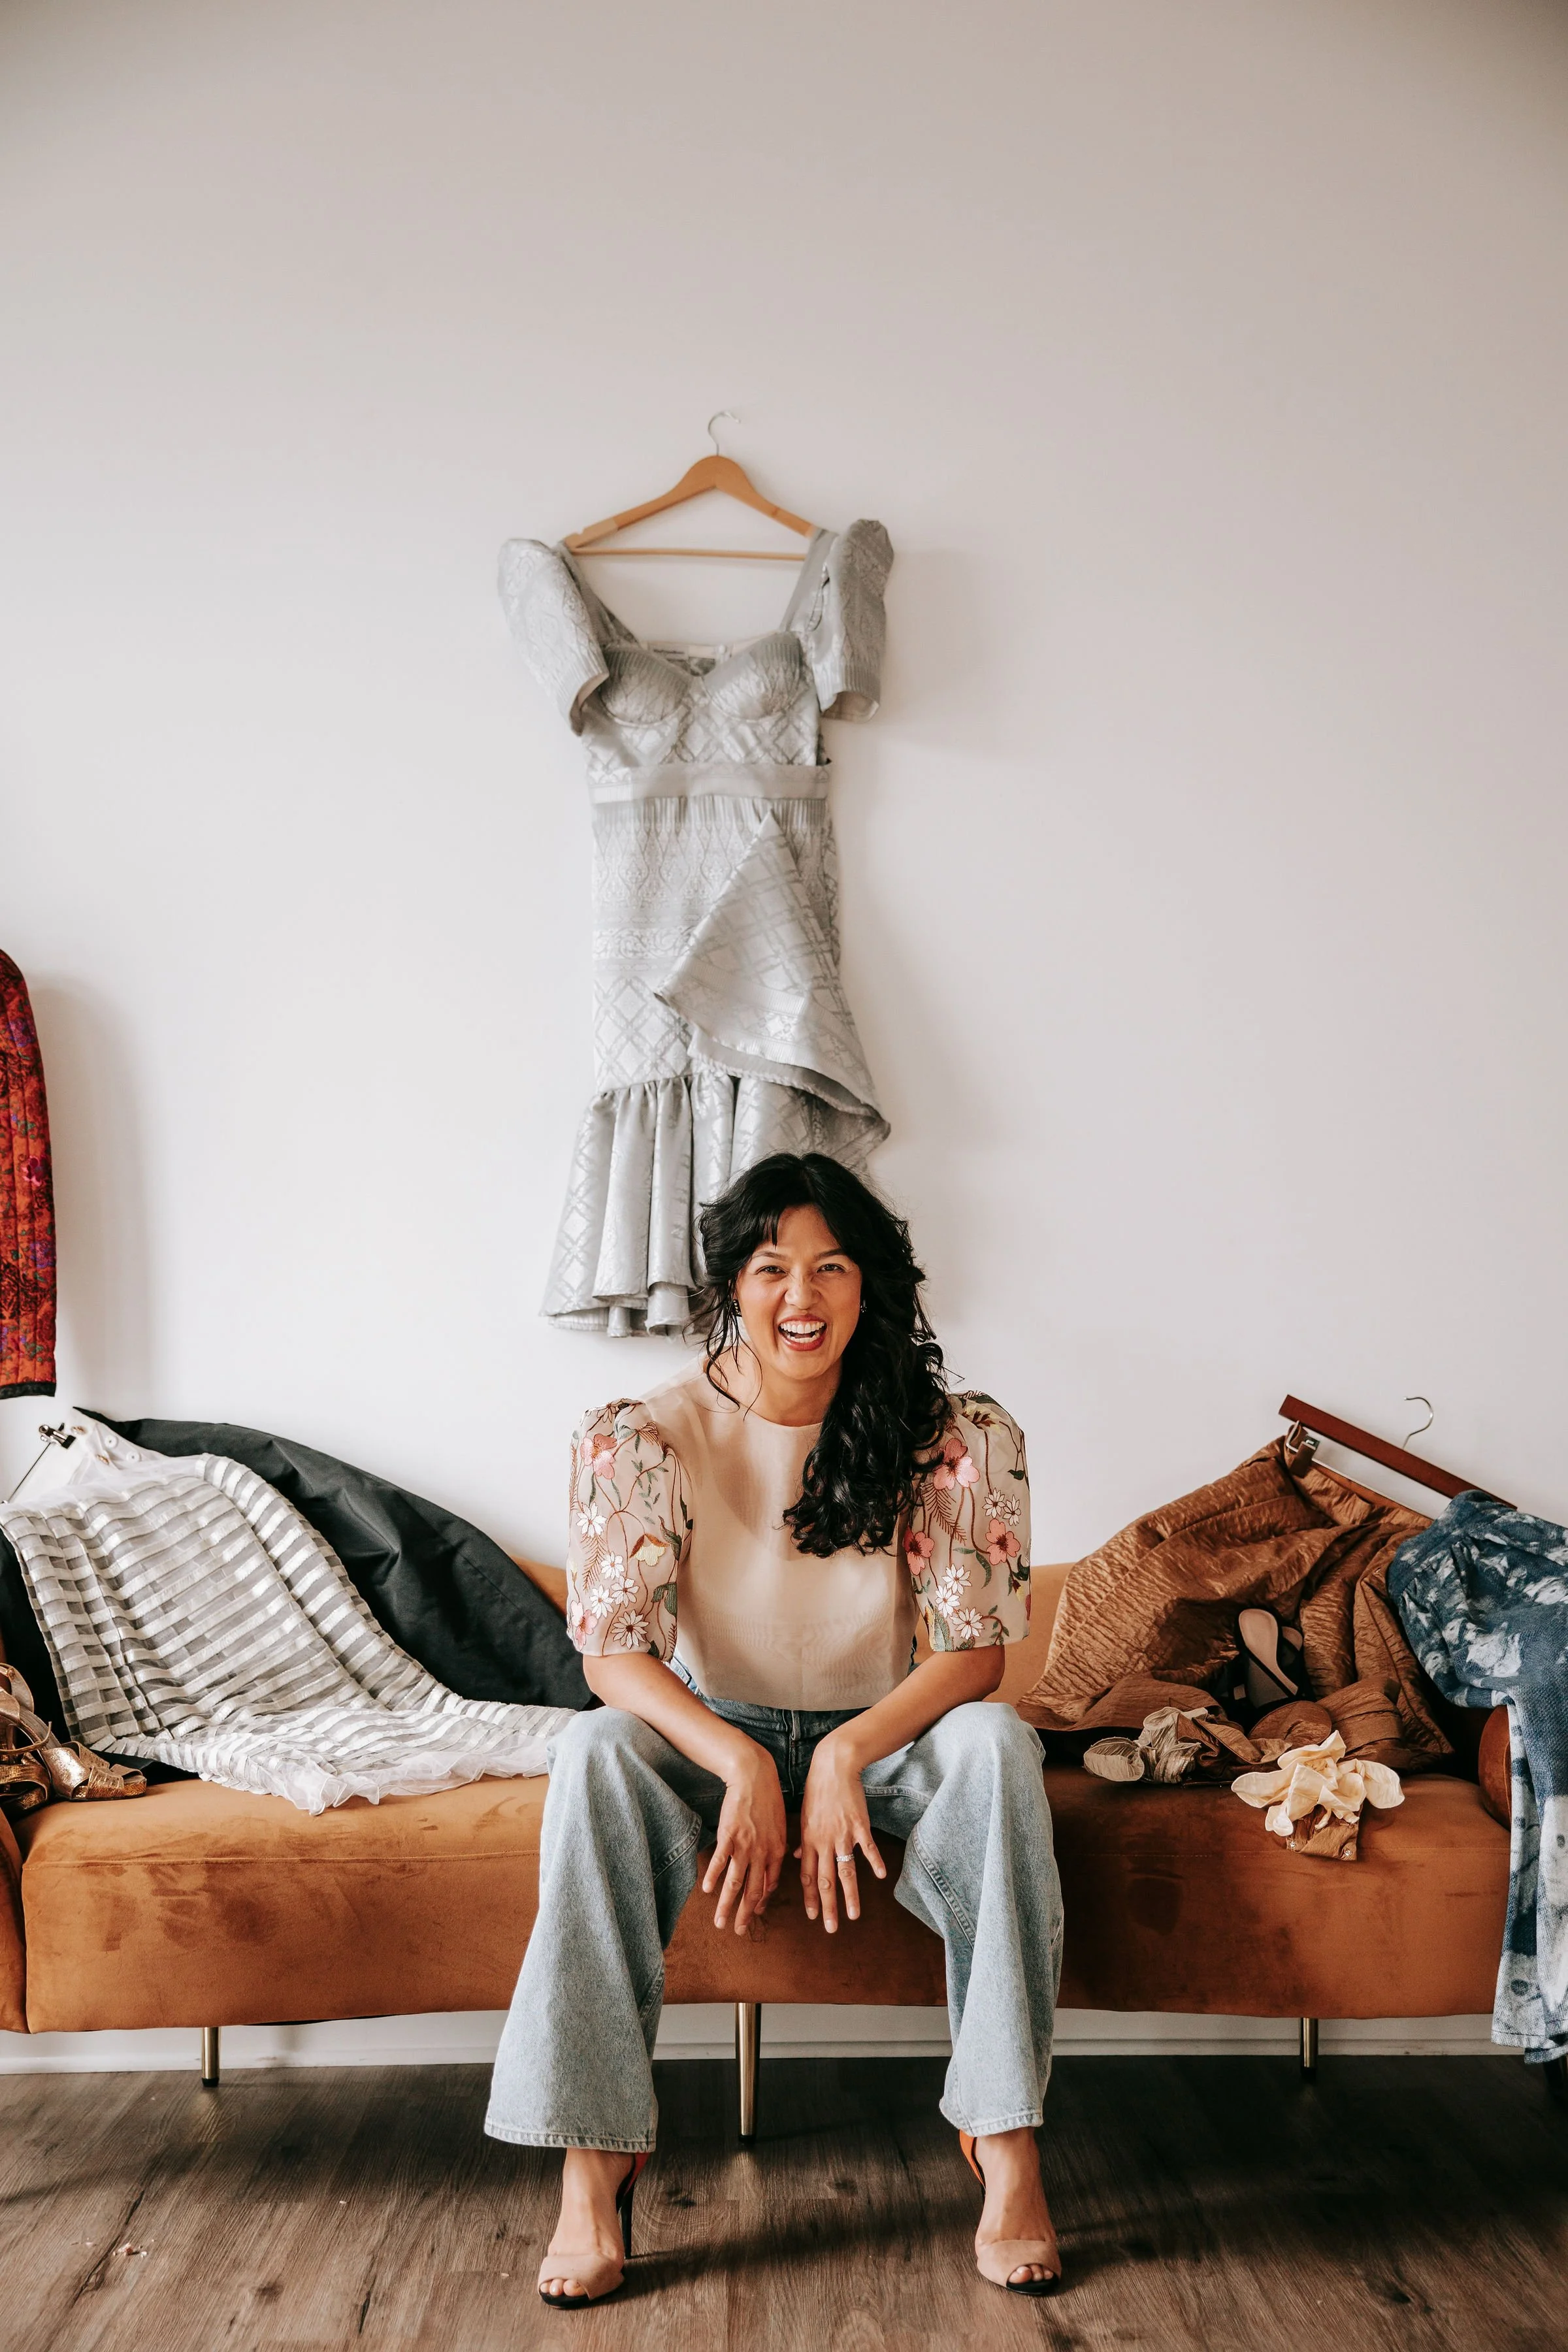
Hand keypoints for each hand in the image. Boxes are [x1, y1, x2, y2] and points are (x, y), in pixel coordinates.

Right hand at [702, 1742, 786, 1934]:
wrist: (754, 1775)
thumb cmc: (768, 1798)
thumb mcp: (781, 1824)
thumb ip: (779, 1846)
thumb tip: (780, 1861)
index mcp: (778, 1851)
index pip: (770, 1884)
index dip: (761, 1901)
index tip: (753, 1912)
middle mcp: (763, 1852)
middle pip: (753, 1890)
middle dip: (745, 1914)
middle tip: (738, 1930)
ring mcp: (745, 1845)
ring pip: (735, 1882)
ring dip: (727, 1905)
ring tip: (720, 1922)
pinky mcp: (729, 1835)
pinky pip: (720, 1861)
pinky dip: (713, 1877)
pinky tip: (707, 1889)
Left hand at [796, 1729, 886, 1932]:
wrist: (833, 1766)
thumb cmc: (817, 1790)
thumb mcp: (804, 1815)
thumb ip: (802, 1840)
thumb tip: (796, 1857)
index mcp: (808, 1840)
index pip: (807, 1875)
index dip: (810, 1897)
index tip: (813, 1915)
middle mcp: (824, 1841)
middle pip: (825, 1880)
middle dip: (827, 1906)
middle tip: (830, 1928)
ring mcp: (842, 1834)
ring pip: (846, 1871)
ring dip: (849, 1895)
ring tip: (853, 1916)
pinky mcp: (859, 1825)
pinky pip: (867, 1848)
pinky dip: (874, 1862)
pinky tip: (880, 1876)